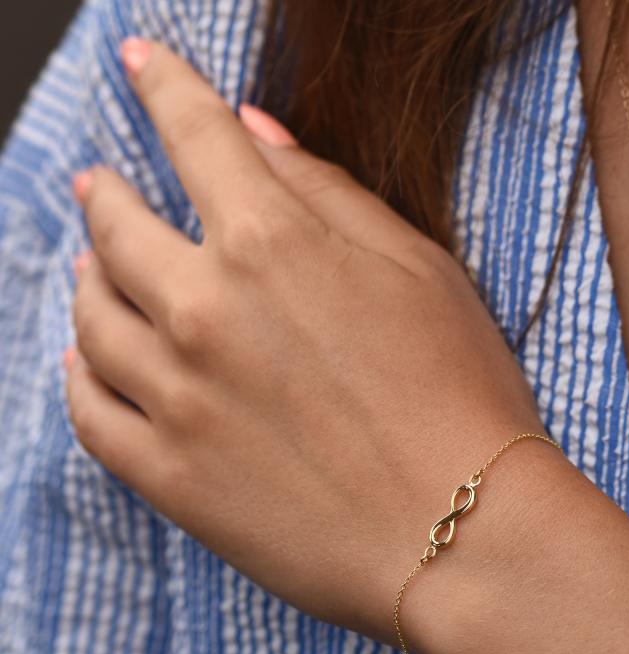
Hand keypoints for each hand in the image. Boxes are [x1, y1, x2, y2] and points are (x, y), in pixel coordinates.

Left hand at [66, 39, 543, 644]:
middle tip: (98, 186)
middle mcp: (205, 309)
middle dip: (105, 194)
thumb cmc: (462, 394)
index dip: (165, 87)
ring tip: (93, 271)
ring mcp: (177, 397)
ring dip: (87, 279)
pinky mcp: (170, 476)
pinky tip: (89, 359)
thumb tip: (254, 130)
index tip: (140, 62)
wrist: (462, 530)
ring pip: (91, 315)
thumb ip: (329, 192)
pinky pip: (89, 411)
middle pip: (116, 227)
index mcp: (273, 244)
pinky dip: (80, 373)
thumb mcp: (419, 270)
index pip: (195, 135)